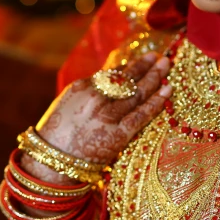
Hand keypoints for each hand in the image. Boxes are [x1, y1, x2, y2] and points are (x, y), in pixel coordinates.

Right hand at [21, 53, 171, 183]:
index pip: (112, 73)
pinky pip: (141, 115)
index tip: (141, 60)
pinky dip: (157, 101)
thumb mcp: (68, 103)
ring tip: (166, 65)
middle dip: (145, 65)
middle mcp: (96, 98)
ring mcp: (108, 116)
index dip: (130, 66)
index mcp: (82, 87)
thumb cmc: (57, 134)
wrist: (51, 163)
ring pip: (137, 91)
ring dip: (155, 76)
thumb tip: (112, 76)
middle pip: (127, 78)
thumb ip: (89, 90)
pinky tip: (168, 89)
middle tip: (159, 56)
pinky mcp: (118, 135)